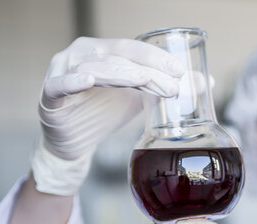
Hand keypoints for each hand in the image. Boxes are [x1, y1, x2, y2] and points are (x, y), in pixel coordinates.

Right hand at [32, 37, 183, 194]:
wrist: (76, 142)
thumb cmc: (104, 112)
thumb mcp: (140, 98)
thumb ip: (167, 86)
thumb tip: (206, 81)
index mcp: (104, 52)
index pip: (133, 50)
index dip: (156, 58)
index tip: (180, 72)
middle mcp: (83, 55)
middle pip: (117, 56)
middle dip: (147, 70)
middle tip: (172, 86)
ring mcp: (63, 72)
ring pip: (95, 68)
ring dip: (123, 76)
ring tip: (146, 83)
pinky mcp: (50, 97)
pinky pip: (59, 85)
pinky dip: (72, 81)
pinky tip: (87, 80)